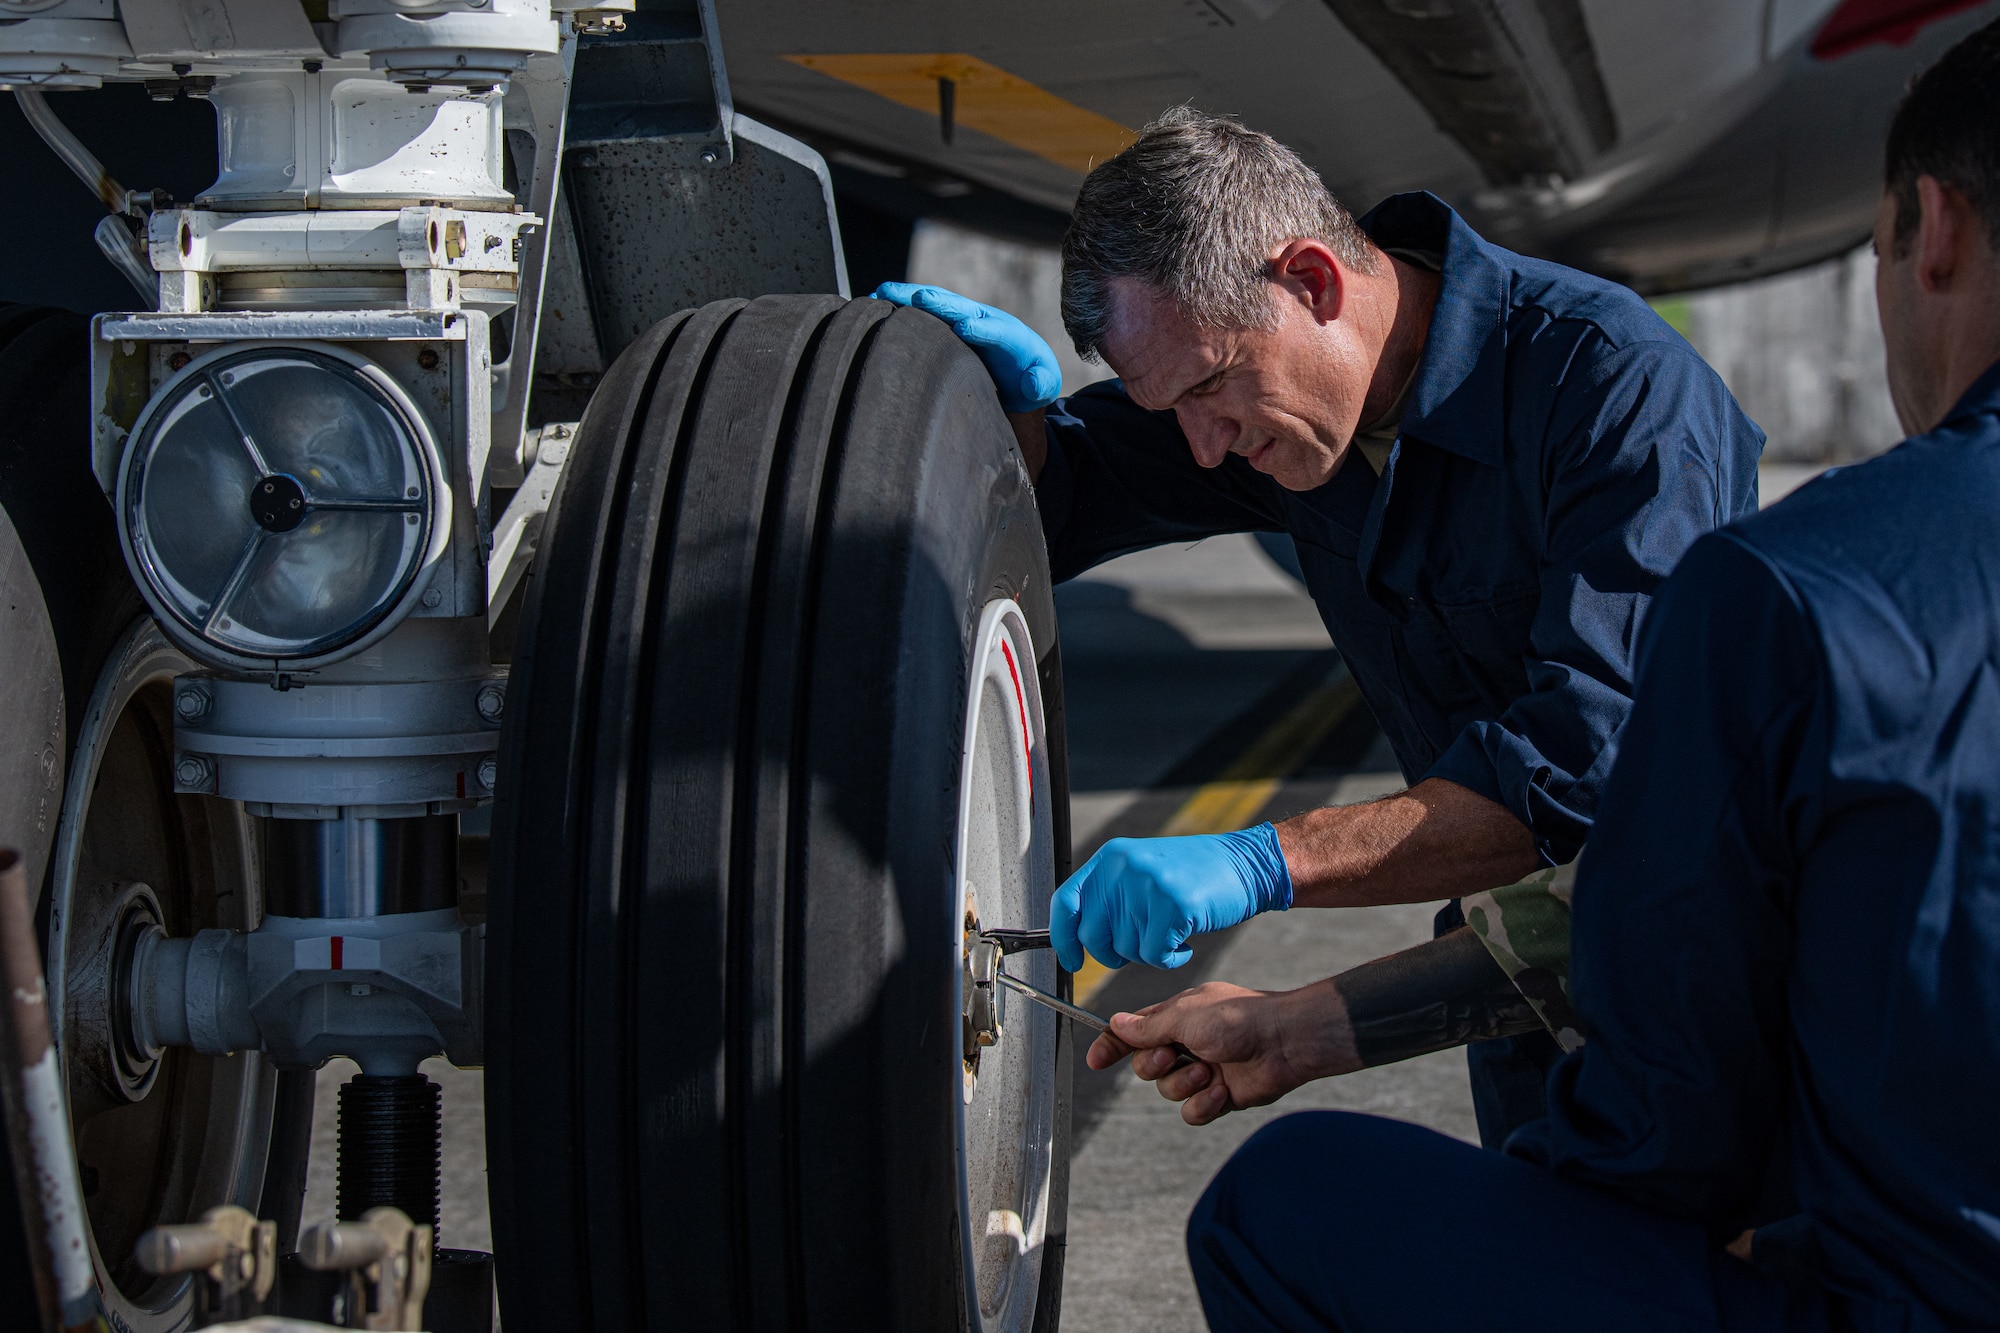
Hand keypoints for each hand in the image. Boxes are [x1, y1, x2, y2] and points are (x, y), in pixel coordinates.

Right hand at [871, 283, 1061, 411]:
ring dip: (909, 297)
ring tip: (881, 293)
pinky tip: (874, 303)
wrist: (1018, 368)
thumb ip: (1041, 383)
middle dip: (940, 303)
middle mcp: (982, 320)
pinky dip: (899, 306)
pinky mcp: (942, 325)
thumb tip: (1033, 382)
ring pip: (934, 304)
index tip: (964, 327)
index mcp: (1009, 336)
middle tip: (918, 299)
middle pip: (959, 307)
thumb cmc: (1029, 379)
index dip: (982, 328)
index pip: (997, 331)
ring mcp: (960, 319)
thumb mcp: (1042, 384)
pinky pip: (920, 313)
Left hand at [1050, 824, 1291, 971]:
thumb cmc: (1196, 874)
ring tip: (1172, 934)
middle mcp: (1124, 868)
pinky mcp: (1173, 906)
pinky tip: (1185, 944)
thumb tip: (1078, 936)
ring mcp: (1148, 885)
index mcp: (1111, 857)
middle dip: (1114, 955)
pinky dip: (1171, 959)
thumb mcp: (1143, 869)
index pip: (1066, 902)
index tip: (1071, 959)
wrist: (1247, 864)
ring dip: (1150, 954)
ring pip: (1127, 950)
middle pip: (1093, 936)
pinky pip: (1154, 956)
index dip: (1063, 937)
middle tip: (1141, 949)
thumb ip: (1111, 894)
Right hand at [1088, 980, 1360, 1125]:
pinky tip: (1222, 1091)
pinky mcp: (1218, 1096)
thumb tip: (1116, 1023)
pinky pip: (1191, 1113)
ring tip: (1209, 1072)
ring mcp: (1202, 1070)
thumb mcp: (1184, 1016)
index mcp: (1175, 1018)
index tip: (1095, 1061)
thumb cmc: (1237, 1018)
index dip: (1112, 1045)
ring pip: (1168, 1092)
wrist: (1283, 1042)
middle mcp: (1186, 1044)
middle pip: (1145, 1067)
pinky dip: (1204, 1104)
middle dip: (1155, 1066)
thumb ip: (1148, 1026)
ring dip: (1185, 1084)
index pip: (1133, 1032)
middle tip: (1174, 1055)